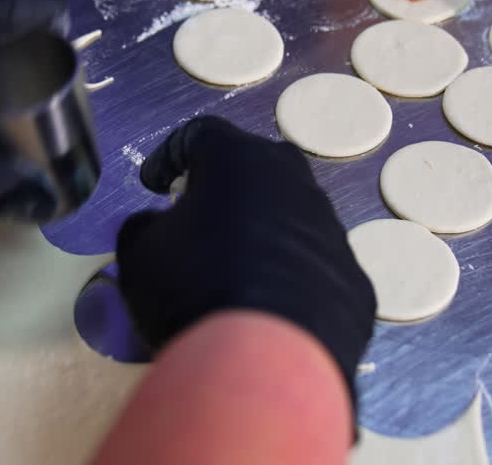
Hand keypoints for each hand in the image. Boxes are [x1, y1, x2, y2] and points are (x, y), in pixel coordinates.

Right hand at [115, 117, 375, 418]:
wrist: (265, 356)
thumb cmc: (191, 285)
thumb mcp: (139, 252)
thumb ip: (145, 227)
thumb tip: (157, 227)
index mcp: (237, 159)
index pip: (198, 135)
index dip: (169, 156)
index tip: (154, 185)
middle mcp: (293, 180)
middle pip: (256, 168)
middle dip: (227, 187)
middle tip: (201, 218)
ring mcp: (331, 228)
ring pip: (292, 216)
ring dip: (262, 233)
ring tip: (235, 271)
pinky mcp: (353, 277)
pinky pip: (313, 265)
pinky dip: (290, 275)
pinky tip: (269, 307)